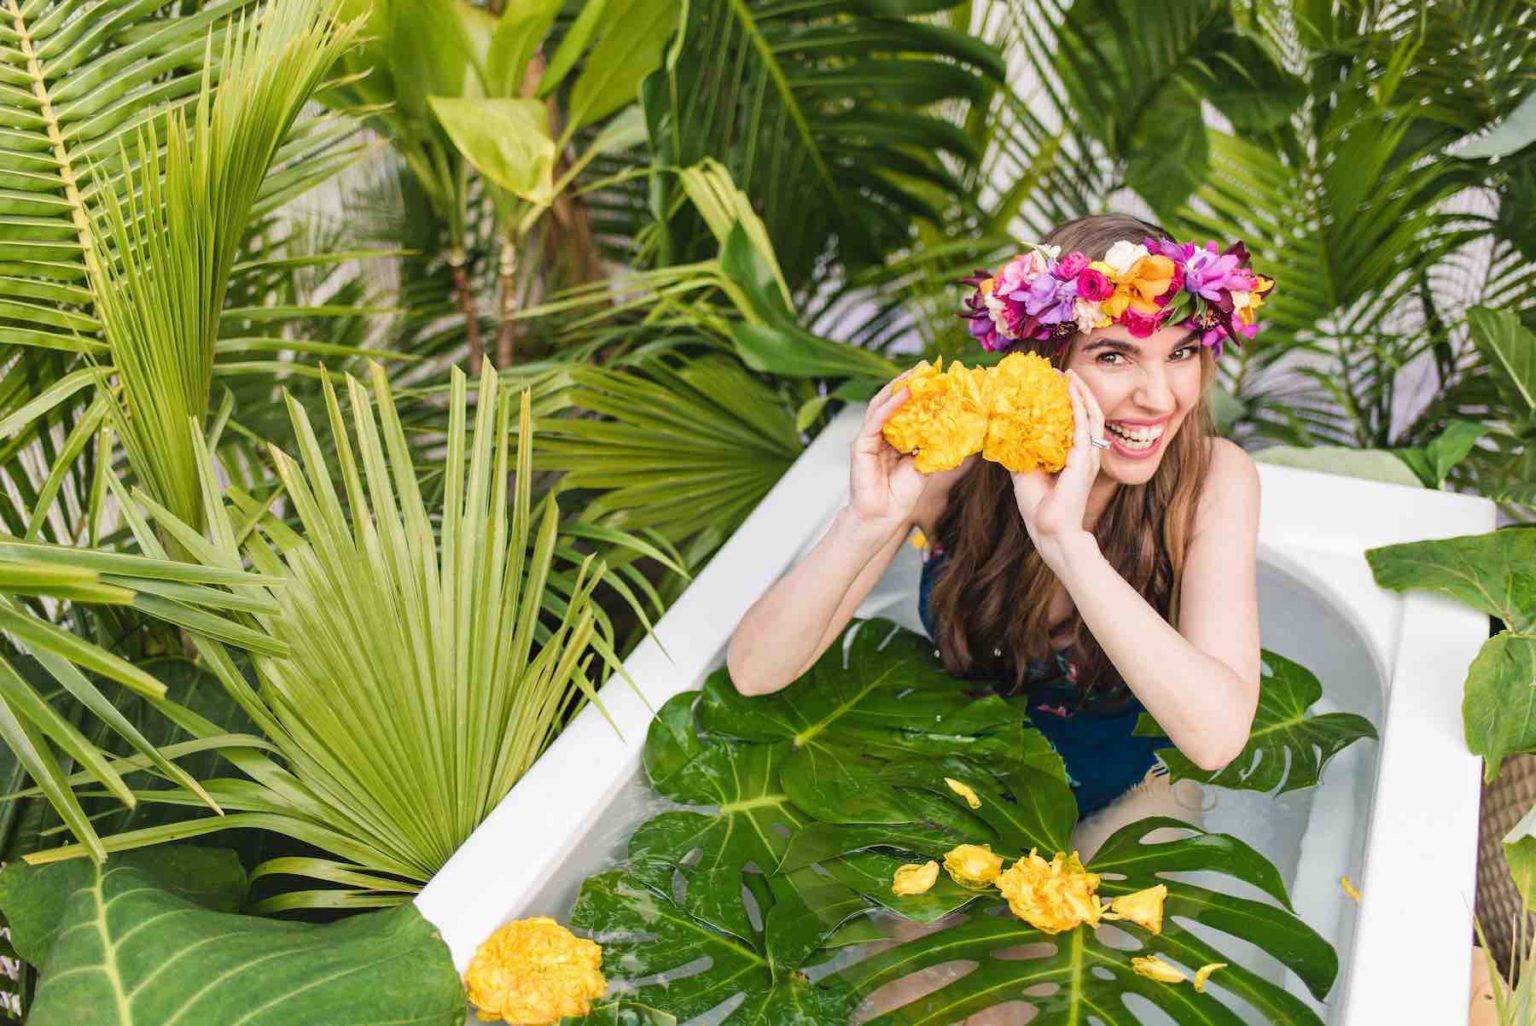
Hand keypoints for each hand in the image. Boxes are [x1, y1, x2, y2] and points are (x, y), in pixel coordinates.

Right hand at [847, 361, 929, 528]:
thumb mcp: (927, 465)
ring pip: (882, 404)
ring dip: (898, 387)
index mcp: (896, 437)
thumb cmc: (902, 495)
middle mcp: (881, 433)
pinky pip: (876, 419)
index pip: (908, 408)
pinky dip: (890, 405)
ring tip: (915, 374)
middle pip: (893, 400)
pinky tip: (904, 393)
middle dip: (909, 382)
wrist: (884, 517)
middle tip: (928, 367)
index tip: (939, 378)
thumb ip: (937, 447)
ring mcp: (870, 437)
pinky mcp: (862, 444)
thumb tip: (962, 431)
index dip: (922, 393)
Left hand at [1010, 370, 1105, 562]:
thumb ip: (1020, 453)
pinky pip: (1084, 427)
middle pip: (1087, 413)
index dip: (1069, 401)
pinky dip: (1078, 407)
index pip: (1076, 422)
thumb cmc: (1039, 507)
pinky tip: (1071, 392)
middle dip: (1077, 390)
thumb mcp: (1024, 473)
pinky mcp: (1084, 461)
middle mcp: (1085, 454)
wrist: (1048, 531)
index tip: (1054, 382)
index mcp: (1074, 457)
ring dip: (1081, 393)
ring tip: (1070, 375)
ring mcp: (1087, 457)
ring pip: (1091, 415)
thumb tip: (1004, 434)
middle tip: (1063, 371)